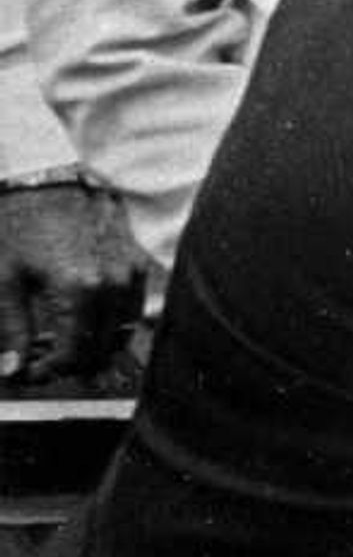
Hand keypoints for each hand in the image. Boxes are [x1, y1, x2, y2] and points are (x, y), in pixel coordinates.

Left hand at [0, 182, 143, 381]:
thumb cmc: (21, 225)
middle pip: (103, 348)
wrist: (46, 183)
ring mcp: (129, 274)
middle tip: (46, 365)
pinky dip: (114, 326)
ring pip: (123, 333)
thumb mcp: (5, 280)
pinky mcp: (136, 264)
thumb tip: (13, 368)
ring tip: (68, 350)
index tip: (31, 372)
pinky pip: (133, 310)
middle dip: (74, 363)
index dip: (51, 370)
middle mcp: (112, 285)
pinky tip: (90, 326)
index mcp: (79, 290)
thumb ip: (12, 328)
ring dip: (97, 349)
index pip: (74, 352)